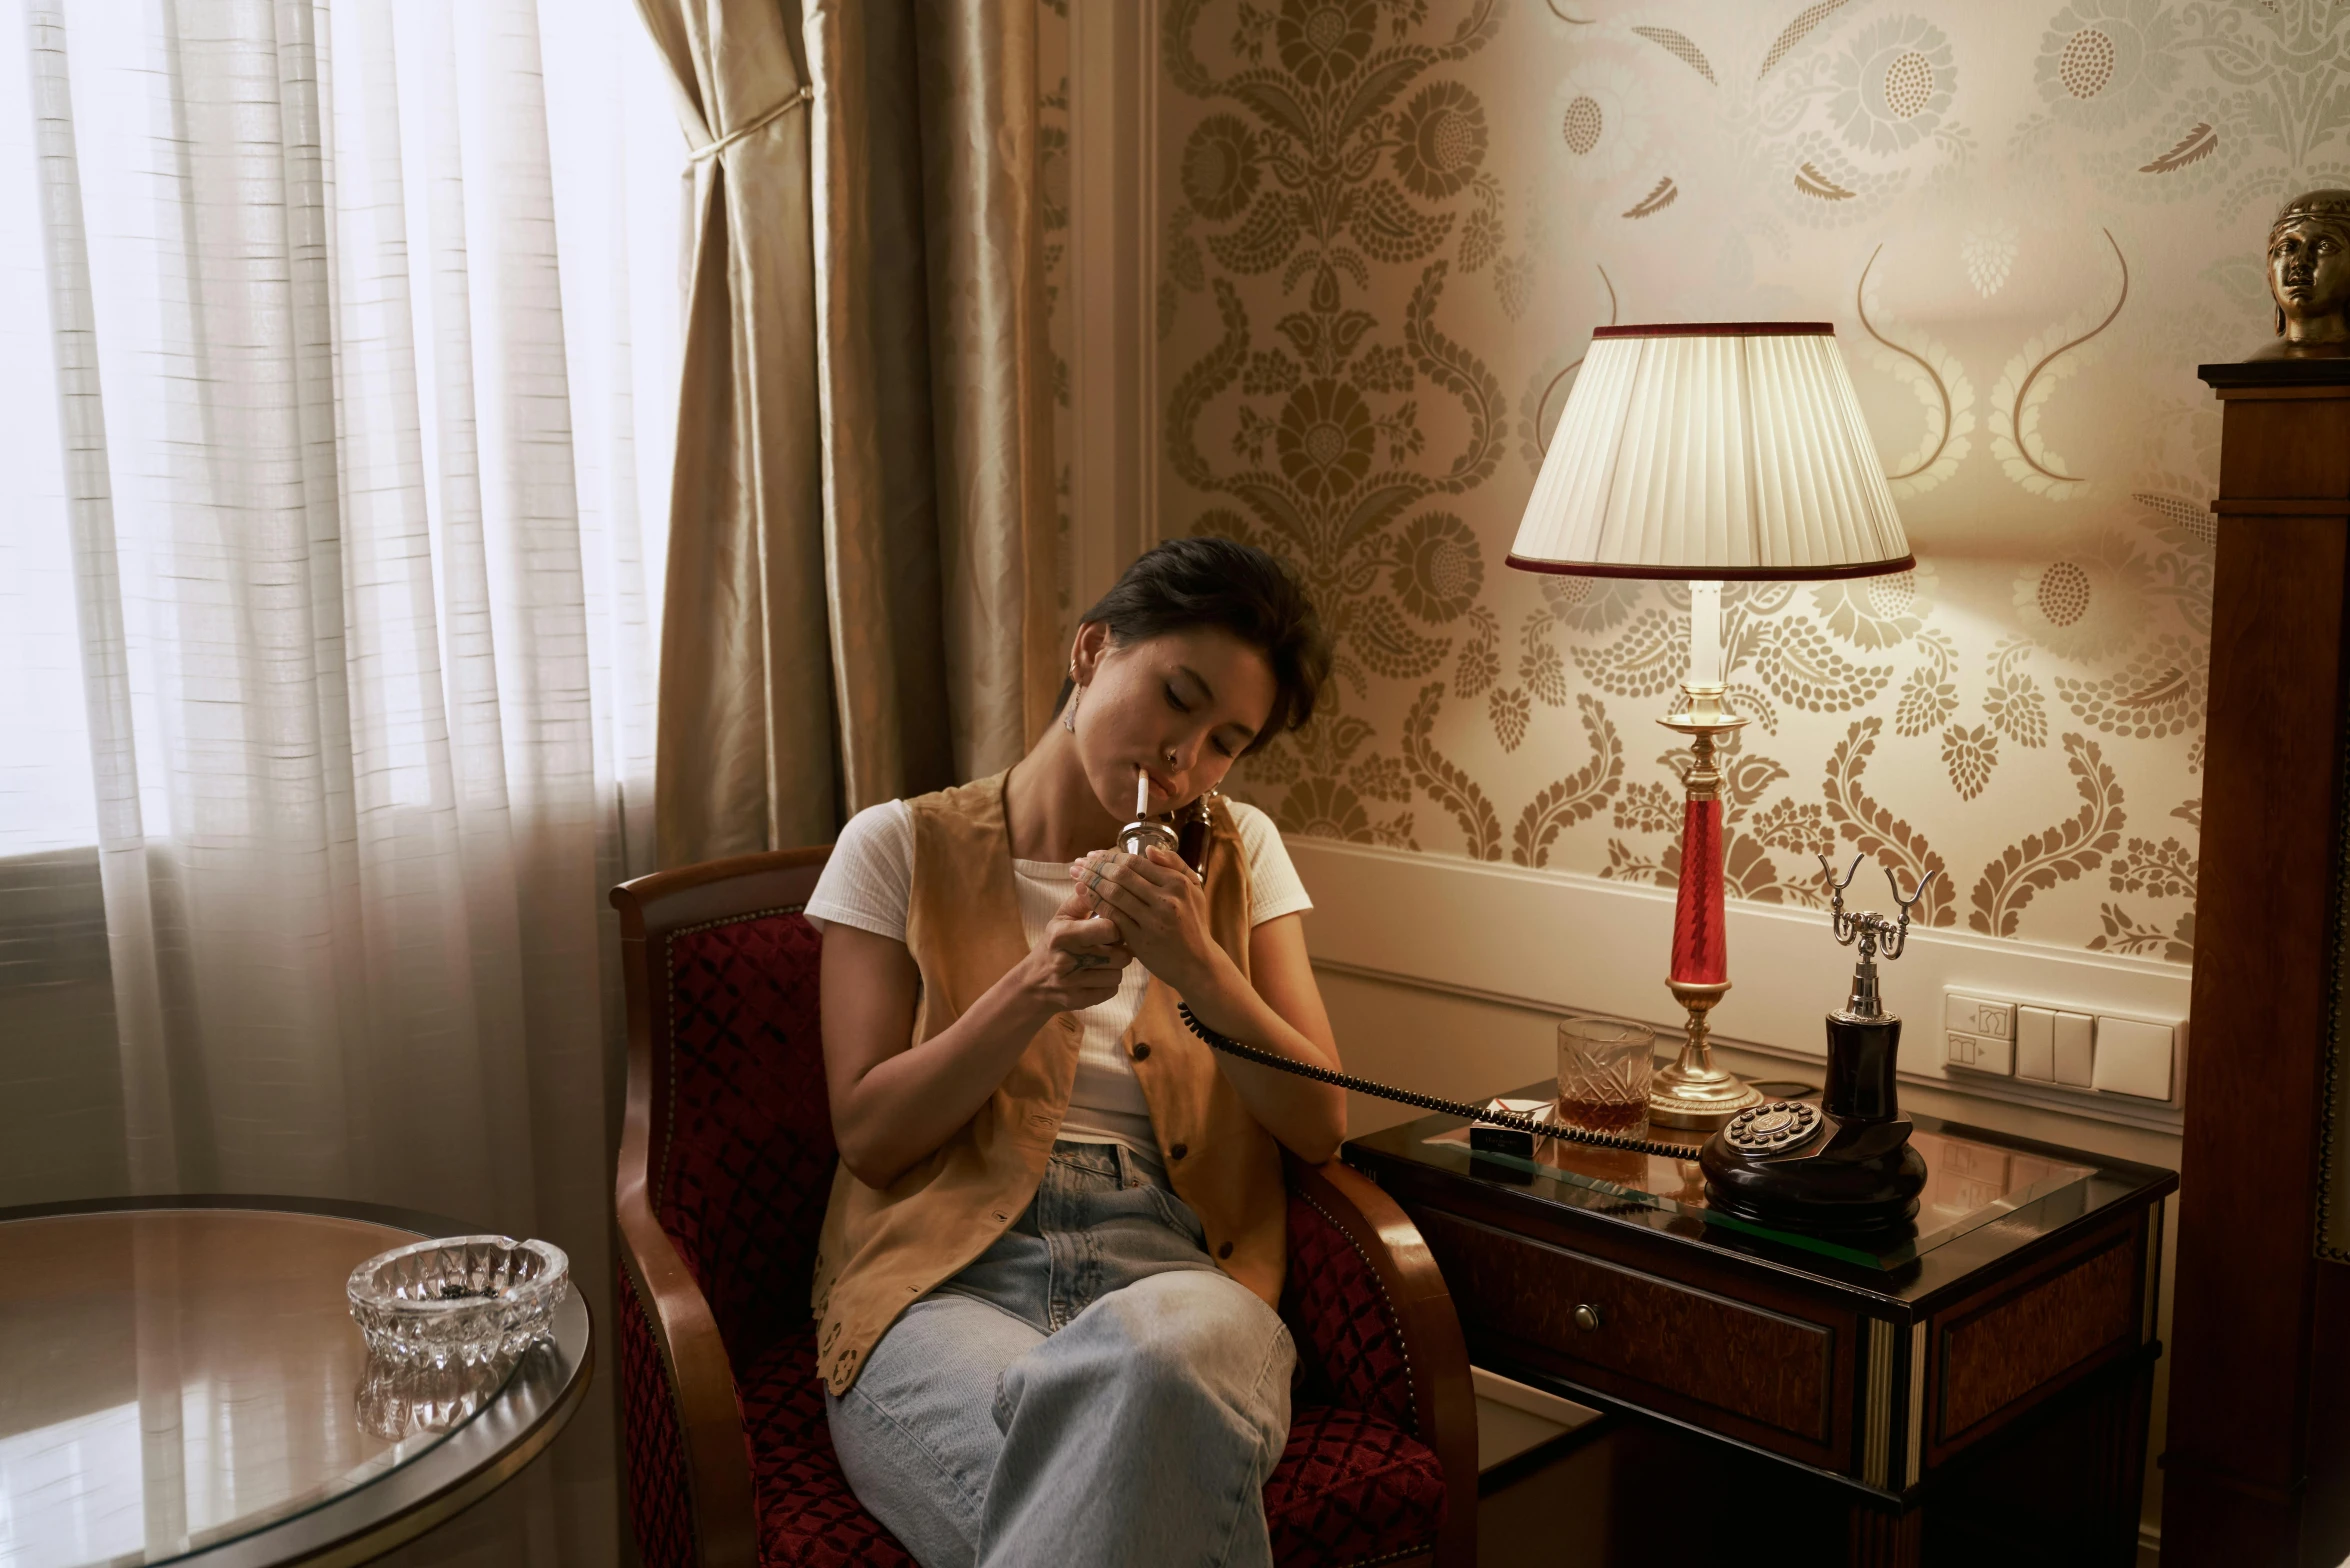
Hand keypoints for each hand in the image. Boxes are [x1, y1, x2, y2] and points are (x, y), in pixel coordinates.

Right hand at [1006, 882, 1133, 1019]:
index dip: (1116, 927)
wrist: (1035, 982)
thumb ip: (1084, 898)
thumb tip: (1101, 878)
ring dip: (1115, 966)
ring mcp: (1072, 984)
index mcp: (1062, 934)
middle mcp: (1065, 960)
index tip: (1112, 927)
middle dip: (1120, 949)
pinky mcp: (1079, 1001)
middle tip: (1110, 945)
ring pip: (1118, 973)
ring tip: (1102, 960)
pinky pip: (1112, 990)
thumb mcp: (1063, 916)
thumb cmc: (1055, 942)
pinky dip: (1109, 983)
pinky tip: (1097, 975)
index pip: (1109, 928)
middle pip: (1120, 954)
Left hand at [1071, 846, 1220, 994]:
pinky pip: (1112, 916)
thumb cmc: (1193, 924)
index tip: (1093, 854)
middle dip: (1095, 866)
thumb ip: (1175, 865)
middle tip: (1079, 862)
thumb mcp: (1194, 890)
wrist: (1198, 964)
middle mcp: (1166, 900)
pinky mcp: (1141, 940)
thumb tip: (1149, 849)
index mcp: (1178, 883)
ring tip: (1076, 875)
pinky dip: (1095, 902)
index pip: (1136, 862)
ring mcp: (1153, 920)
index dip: (1110, 856)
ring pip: (1114, 893)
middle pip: (1121, 875)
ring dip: (1090, 881)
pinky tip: (1083, 894)